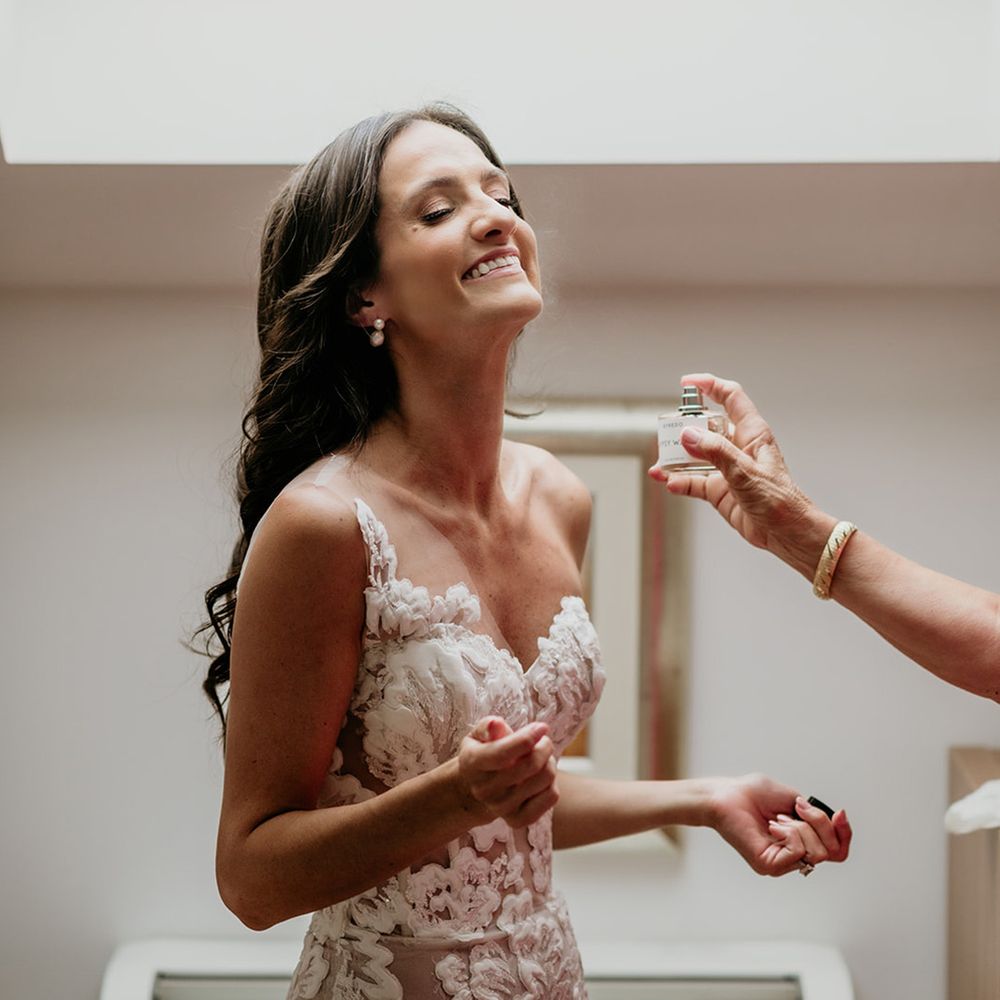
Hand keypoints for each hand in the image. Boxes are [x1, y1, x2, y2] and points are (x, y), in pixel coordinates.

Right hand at [457, 717, 558, 827]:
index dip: (527, 738)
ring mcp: (501, 808)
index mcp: (473, 763)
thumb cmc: (482, 753)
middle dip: (544, 746)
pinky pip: (550, 797)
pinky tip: (540, 777)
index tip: (542, 727)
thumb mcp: (478, 735)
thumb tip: (496, 725)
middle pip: (530, 765)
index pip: (503, 753)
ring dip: (549, 762)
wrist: (473, 790)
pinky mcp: (518, 820)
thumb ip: (487, 726)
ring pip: (545, 779)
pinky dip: (552, 783)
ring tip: (541, 758)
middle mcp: (485, 789)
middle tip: (543, 741)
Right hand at [648, 373, 835, 577]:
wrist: (786, 533)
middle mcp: (737, 448)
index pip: (730, 398)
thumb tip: (687, 435)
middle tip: (667, 431)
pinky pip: (694, 481)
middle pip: (706, 426)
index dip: (710, 386)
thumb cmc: (779, 500)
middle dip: (684, 427)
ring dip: (677, 457)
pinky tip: (668, 481)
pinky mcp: (720, 491)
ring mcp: (727, 469)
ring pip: (695, 456)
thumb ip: (716, 451)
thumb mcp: (745, 472)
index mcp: (752, 434)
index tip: (687, 384)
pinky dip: (680, 481)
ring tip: (661, 461)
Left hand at [707, 773, 851, 876]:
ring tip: (778, 818)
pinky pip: (798, 851)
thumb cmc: (752, 793)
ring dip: (801, 826)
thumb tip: (836, 822)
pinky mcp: (770, 866)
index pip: (837, 850)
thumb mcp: (794, 798)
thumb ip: (815, 815)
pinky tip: (772, 826)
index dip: (844, 833)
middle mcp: (794, 855)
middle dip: (820, 823)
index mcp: (802, 840)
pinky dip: (789, 832)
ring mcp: (783, 863)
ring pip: (817, 851)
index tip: (839, 813)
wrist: (726, 795)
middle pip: (832, 851)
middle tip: (795, 809)